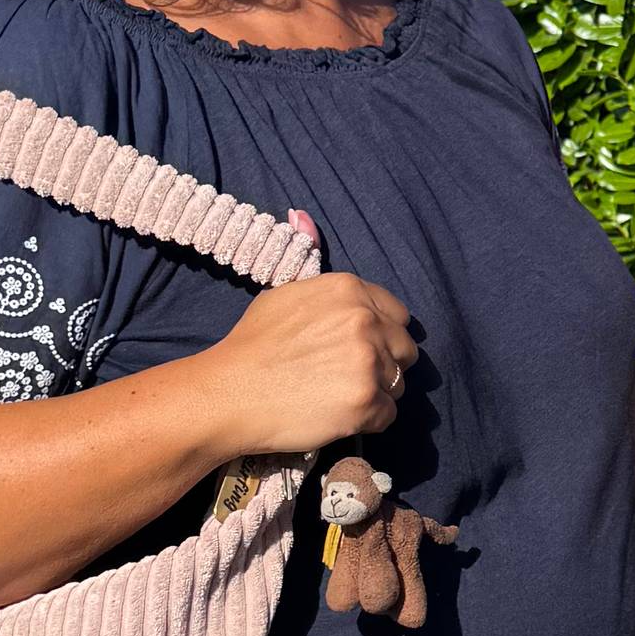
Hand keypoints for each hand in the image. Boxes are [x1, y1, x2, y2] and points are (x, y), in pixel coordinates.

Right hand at [192, 212, 417, 454]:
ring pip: (398, 384)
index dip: (383, 334)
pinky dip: (367, 419)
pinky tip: (336, 415)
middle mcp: (366, 320)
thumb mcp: (283, 293)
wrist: (229, 392)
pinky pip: (387, 414)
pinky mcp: (366, 401)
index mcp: (350, 290)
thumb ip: (318, 279)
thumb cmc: (252, 345)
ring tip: (336, 395)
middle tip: (348, 376)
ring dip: (375, 393)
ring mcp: (370, 362)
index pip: (398, 315)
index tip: (361, 348)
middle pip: (405, 349)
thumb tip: (303, 216)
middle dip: (385, 363)